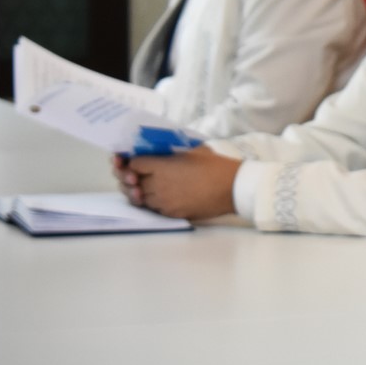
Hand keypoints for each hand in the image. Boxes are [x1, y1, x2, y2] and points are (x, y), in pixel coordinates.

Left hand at [123, 146, 240, 219]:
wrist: (233, 188)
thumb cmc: (216, 165)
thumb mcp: (192, 150)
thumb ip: (171, 152)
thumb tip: (160, 152)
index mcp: (162, 167)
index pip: (134, 164)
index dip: (132, 161)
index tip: (135, 160)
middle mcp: (158, 186)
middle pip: (132, 183)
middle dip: (132, 178)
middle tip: (136, 174)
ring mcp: (164, 202)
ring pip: (140, 199)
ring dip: (141, 192)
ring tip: (148, 186)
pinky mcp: (172, 214)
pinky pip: (154, 209)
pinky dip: (153, 202)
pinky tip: (160, 196)